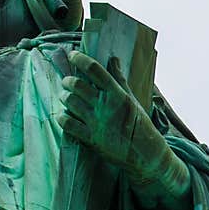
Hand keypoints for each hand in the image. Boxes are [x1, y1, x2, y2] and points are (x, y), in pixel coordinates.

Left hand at [57, 52, 183, 189]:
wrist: (146, 155)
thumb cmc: (140, 125)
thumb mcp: (131, 99)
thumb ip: (119, 79)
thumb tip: (113, 59)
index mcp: (117, 94)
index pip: (94, 69)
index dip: (80, 59)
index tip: (72, 54)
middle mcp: (106, 106)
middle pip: (77, 84)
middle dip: (68, 81)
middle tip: (68, 82)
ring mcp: (97, 123)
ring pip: (70, 101)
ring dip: (64, 97)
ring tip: (66, 97)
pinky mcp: (91, 139)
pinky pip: (68, 123)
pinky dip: (62, 117)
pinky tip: (64, 115)